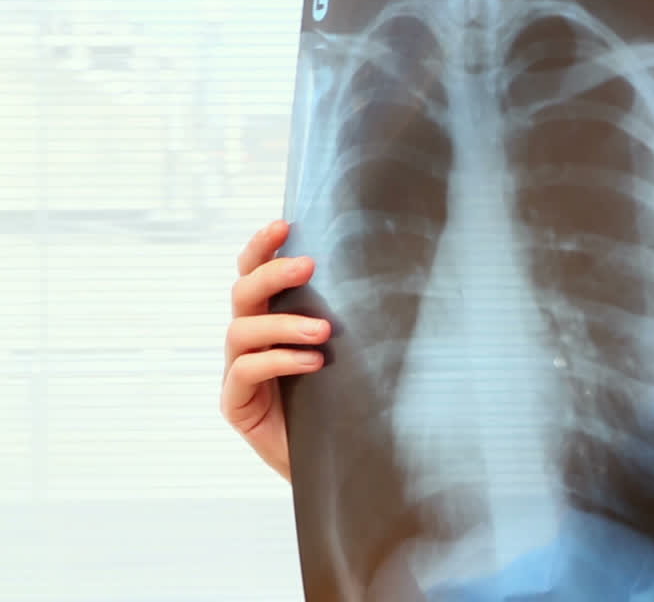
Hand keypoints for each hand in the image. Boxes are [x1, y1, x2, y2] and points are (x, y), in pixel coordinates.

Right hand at [221, 220, 329, 481]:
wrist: (336, 461)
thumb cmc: (343, 400)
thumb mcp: (347, 352)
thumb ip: (346, 318)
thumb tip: (385, 274)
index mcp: (270, 320)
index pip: (254, 273)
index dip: (262, 247)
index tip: (285, 225)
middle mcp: (248, 341)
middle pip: (242, 292)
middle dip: (272, 273)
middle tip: (308, 266)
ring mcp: (237, 372)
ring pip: (242, 330)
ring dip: (283, 324)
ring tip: (323, 331)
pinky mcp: (236, 404)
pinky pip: (246, 372)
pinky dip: (280, 361)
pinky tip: (313, 364)